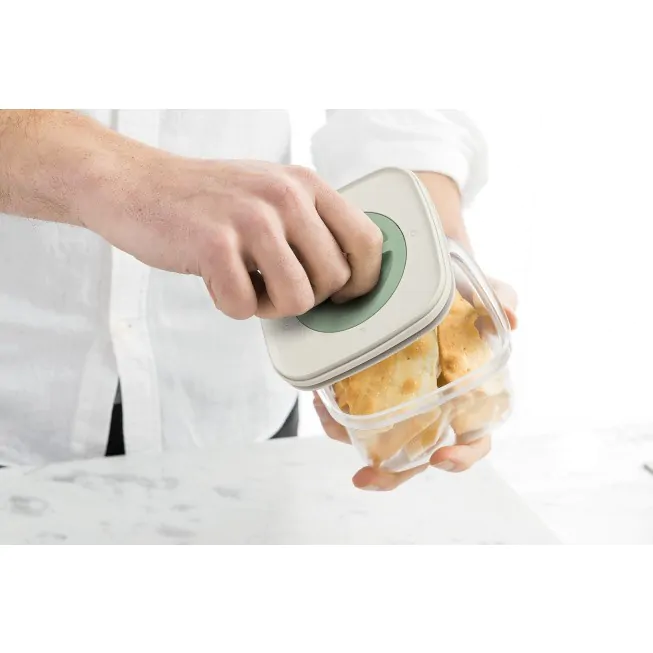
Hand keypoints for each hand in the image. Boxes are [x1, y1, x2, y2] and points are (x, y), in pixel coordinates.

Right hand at [83, 157, 382, 319]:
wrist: (136, 184)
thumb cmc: (208, 200)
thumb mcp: (271, 194)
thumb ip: (311, 226)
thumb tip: (350, 279)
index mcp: (306, 184)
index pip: (368, 242)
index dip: (362, 281)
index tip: (340, 296)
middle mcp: (285, 196)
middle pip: (335, 281)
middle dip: (305, 297)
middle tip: (271, 282)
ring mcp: (250, 218)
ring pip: (298, 300)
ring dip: (269, 305)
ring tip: (246, 282)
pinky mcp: (214, 243)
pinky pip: (246, 306)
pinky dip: (231, 305)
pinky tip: (216, 280)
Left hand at [314, 280, 517, 490]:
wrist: (420, 275)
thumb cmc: (456, 292)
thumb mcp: (480, 289)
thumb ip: (499, 299)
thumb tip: (513, 319)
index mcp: (467, 397)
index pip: (473, 440)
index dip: (461, 456)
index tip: (441, 456)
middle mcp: (431, 408)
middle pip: (417, 456)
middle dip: (392, 475)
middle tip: (366, 478)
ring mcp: (398, 403)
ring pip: (376, 440)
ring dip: (350, 439)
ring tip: (331, 419)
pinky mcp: (368, 390)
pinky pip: (350, 414)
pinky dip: (334, 414)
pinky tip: (322, 398)